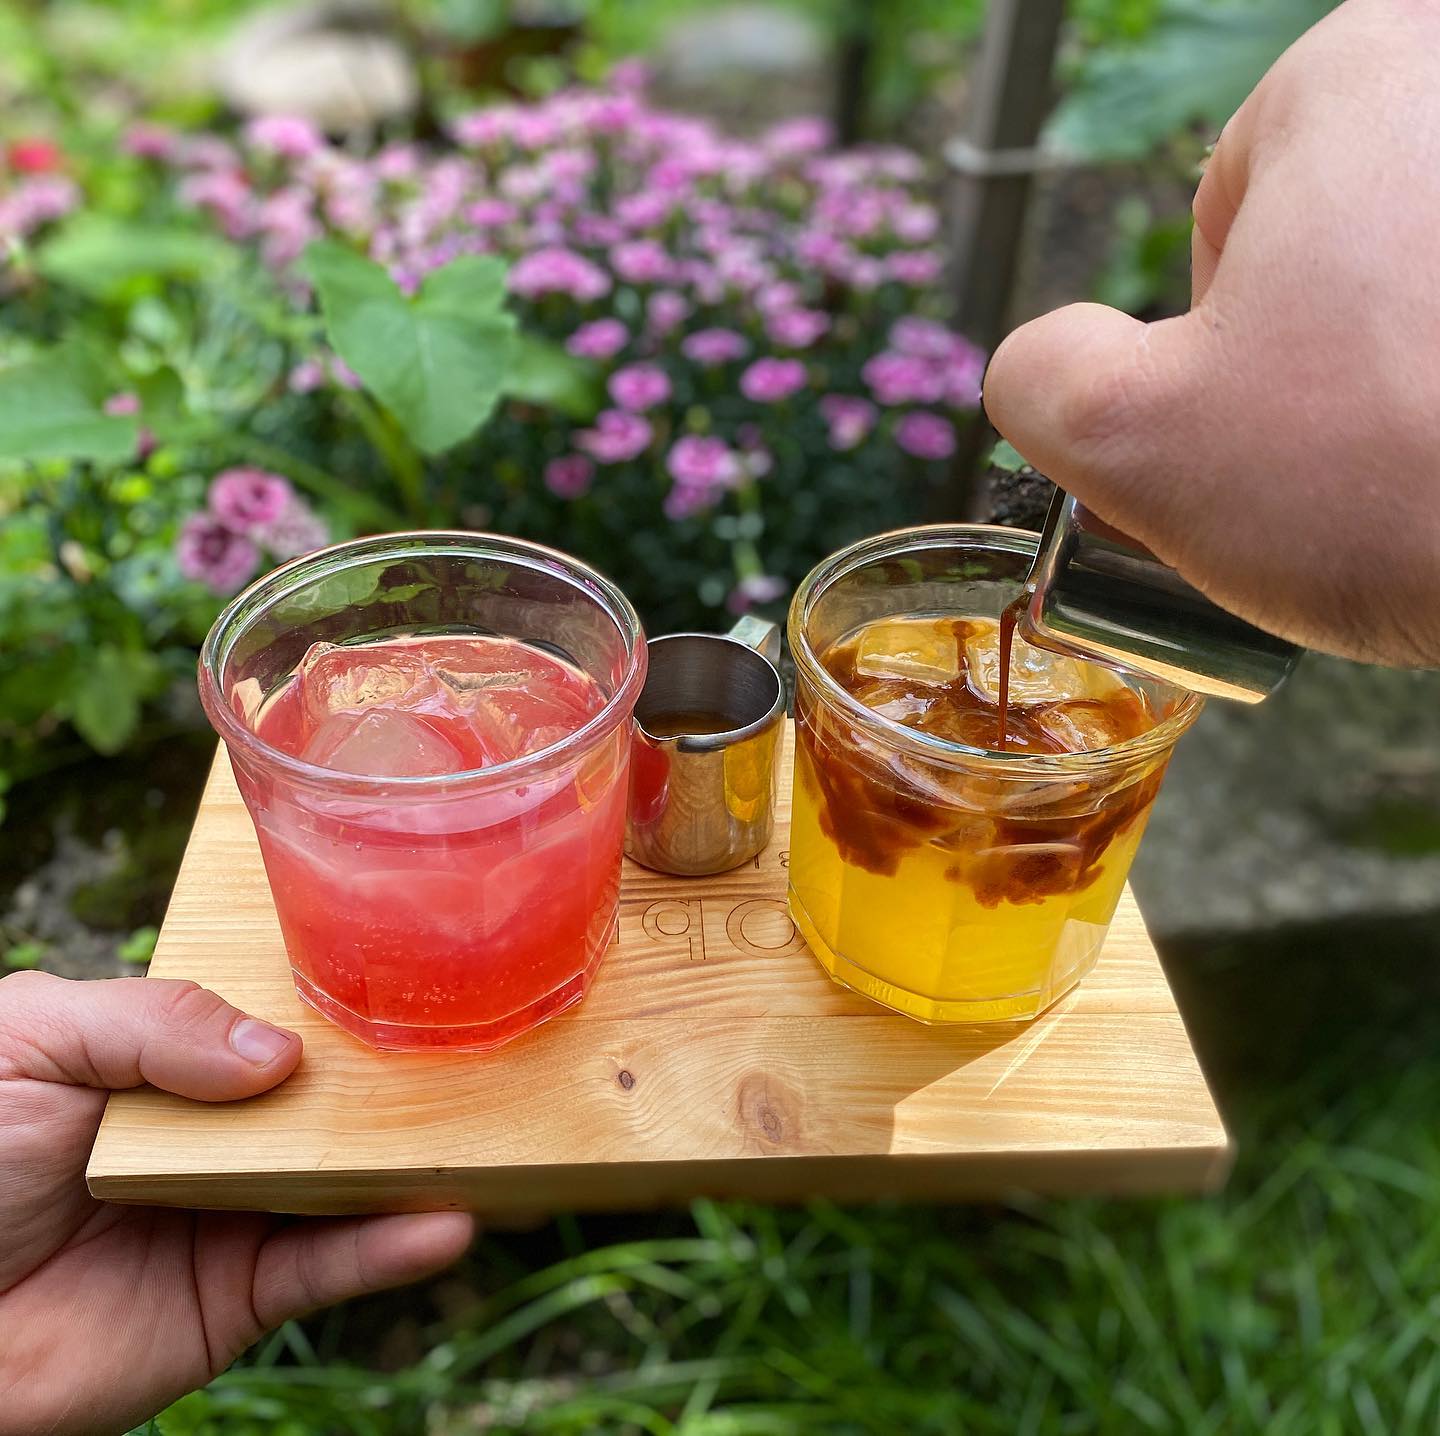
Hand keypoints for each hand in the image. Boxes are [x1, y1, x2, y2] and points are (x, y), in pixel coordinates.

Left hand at [0, 971, 473, 1435]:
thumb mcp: (36, 1042)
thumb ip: (156, 1022)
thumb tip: (283, 1055)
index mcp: (174, 1058)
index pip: (280, 1019)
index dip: (349, 1001)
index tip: (431, 972)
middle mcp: (218, 1131)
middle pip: (332, 1099)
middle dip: (410, 1080)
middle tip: (494, 1054)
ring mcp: (234, 1212)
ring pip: (349, 1180)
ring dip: (424, 1164)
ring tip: (500, 1140)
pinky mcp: (238, 1297)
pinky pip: (327, 1269)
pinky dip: (390, 1250)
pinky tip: (444, 1225)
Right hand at [983, 0, 1439, 667]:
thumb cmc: (1400, 477)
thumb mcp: (1132, 442)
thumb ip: (1040, 381)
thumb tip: (1050, 366)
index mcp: (1366, 73)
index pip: (1233, 210)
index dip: (1220, 345)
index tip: (1262, 431)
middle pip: (1356, 241)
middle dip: (1328, 364)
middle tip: (1344, 472)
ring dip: (1418, 391)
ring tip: (1435, 485)